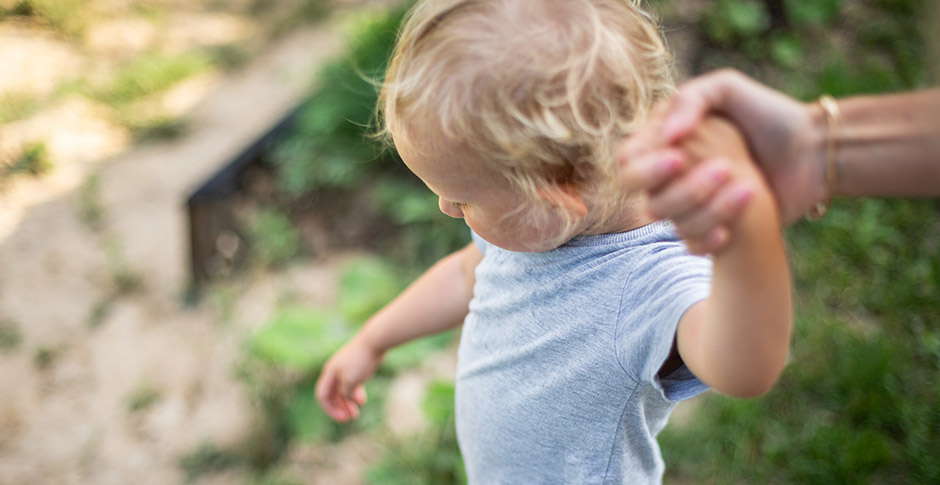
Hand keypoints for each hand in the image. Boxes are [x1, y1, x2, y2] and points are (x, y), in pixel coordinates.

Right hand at [315, 335, 383, 421]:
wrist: (374, 341)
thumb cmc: (361, 361)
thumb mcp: (351, 381)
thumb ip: (345, 393)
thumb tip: (346, 399)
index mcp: (329, 373)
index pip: (322, 395)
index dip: (329, 408)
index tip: (342, 418)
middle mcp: (334, 371)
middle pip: (332, 394)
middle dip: (339, 407)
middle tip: (349, 419)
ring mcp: (345, 368)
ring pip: (342, 390)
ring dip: (347, 403)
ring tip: (356, 413)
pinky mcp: (356, 367)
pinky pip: (351, 384)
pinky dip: (355, 393)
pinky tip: (362, 401)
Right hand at [620, 69, 828, 246]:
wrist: (815, 153)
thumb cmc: (770, 114)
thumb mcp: (727, 88)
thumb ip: (688, 100)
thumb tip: (666, 138)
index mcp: (664, 140)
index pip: (628, 159)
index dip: (646, 164)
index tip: (680, 156)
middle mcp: (669, 175)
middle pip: (642, 194)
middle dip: (678, 187)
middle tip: (722, 169)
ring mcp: (688, 204)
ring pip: (667, 219)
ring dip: (704, 207)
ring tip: (748, 187)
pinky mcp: (711, 228)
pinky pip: (689, 243)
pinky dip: (707, 238)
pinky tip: (731, 230)